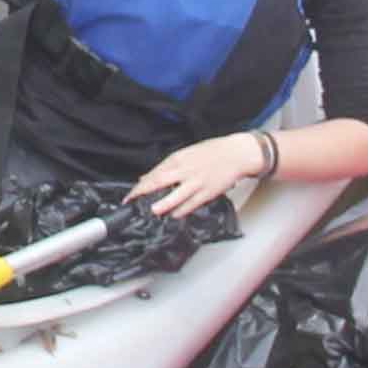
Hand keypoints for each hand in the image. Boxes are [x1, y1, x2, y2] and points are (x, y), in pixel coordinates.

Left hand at [128, 131, 266, 217]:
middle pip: (159, 182)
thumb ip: (167, 166)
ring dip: (162, 205)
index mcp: (179, 158)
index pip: (154, 172)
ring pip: (175, 196)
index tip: (130, 194)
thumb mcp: (187, 153)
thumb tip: (148, 177)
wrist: (236, 153)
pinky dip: (181, 211)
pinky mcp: (207, 192)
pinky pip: (191, 204)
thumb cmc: (212, 152)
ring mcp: (196, 182)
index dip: (140, 185)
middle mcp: (185, 170)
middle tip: (132, 202)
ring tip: (152, 211)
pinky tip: (174, 215)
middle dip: (144, 193)